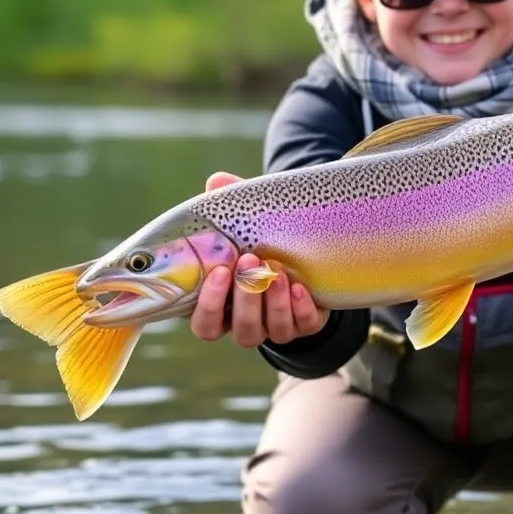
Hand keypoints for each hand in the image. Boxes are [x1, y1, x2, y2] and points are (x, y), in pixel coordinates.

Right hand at [190, 171, 329, 347]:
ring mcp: (278, 327)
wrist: (305, 259)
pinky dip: (301, 309)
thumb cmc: (262, 244)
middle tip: (250, 261)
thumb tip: (216, 182)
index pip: (205, 324)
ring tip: (277, 272)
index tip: (220, 270)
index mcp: (224, 310)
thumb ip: (229, 209)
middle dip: (246, 297)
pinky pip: (304, 325)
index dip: (210, 304)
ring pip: (272, 331)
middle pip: (242, 330)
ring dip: (274, 303)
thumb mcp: (246, 227)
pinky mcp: (307, 324)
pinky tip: (301, 288)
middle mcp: (248, 324)